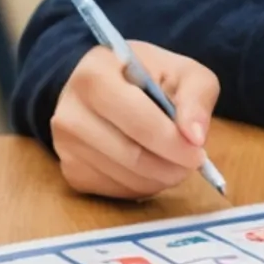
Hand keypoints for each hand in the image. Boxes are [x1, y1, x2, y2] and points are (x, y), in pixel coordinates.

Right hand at [52, 42, 219, 198]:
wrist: (105, 85)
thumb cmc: (148, 77)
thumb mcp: (181, 71)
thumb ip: (196, 96)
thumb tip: (195, 137)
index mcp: (95, 76)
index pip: (137, 121)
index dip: (172, 142)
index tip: (198, 152)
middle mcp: (70, 113)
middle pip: (131, 155)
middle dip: (171, 166)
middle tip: (193, 163)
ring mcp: (65, 146)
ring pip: (125, 178)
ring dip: (160, 178)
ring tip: (174, 162)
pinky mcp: (70, 171)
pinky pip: (114, 191)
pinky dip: (142, 187)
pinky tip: (150, 167)